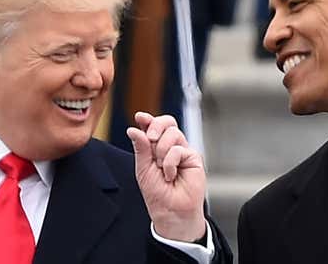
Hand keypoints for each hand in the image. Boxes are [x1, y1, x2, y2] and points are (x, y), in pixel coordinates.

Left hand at [127, 112, 206, 241]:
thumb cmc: (157, 193)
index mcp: (156, 147)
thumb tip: (133, 128)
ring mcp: (183, 150)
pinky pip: (179, 149)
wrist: (170, 210)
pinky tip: (171, 175)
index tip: (140, 117)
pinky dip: (170, 163)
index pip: (153, 127)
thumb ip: (141, 148)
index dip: (147, 119)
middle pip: (167, 122)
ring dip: (161, 150)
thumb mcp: (143, 168)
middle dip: (156, 126)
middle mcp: (170, 146)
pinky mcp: (194, 158)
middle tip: (150, 137)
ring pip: (172, 133)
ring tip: (161, 169)